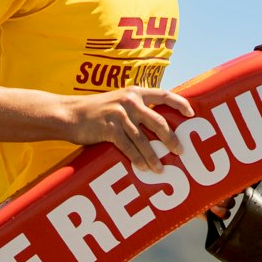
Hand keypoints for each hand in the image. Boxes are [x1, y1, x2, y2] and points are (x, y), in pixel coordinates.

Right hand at [59, 86, 197, 170]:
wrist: (69, 114)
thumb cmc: (95, 111)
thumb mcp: (117, 102)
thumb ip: (135, 108)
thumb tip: (157, 125)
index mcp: (134, 93)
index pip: (164, 94)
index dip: (180, 103)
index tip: (192, 114)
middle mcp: (129, 102)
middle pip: (158, 122)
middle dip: (171, 139)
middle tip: (180, 151)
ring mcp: (119, 115)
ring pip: (144, 139)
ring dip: (154, 156)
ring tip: (161, 169)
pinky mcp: (109, 129)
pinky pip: (128, 148)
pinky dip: (137, 160)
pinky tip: (143, 168)